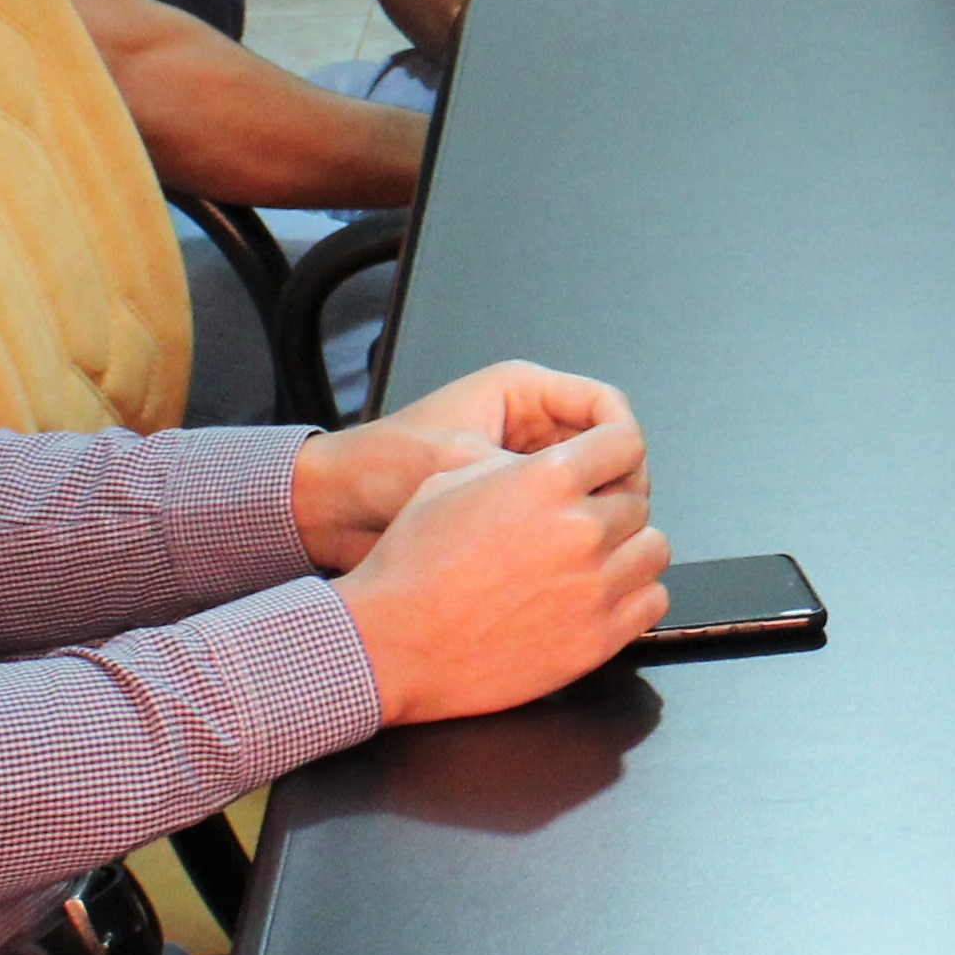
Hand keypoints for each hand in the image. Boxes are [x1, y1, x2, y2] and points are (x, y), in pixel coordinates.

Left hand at [290, 358, 638, 564]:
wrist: (332, 508)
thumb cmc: (378, 466)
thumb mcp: (459, 464)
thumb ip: (523, 475)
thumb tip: (582, 498)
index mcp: (521, 393)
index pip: (605, 408)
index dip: (622, 446)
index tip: (620, 484)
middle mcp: (529, 425)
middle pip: (605, 452)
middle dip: (611, 488)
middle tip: (606, 527)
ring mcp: (523, 465)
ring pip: (588, 490)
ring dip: (588, 517)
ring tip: (580, 548)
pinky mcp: (513, 502)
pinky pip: (560, 516)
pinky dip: (565, 536)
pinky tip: (559, 560)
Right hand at [335, 417, 669, 724]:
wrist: (391, 644)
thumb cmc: (410, 568)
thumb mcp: (449, 484)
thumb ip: (516, 469)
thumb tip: (551, 468)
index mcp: (546, 480)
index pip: (624, 444)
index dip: (616, 453)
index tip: (611, 466)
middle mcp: (580, 529)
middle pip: (636, 503)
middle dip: (610, 510)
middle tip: (580, 528)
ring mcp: (594, 587)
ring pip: (654, 550)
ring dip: (629, 552)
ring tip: (595, 563)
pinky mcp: (598, 638)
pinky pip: (652, 602)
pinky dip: (635, 596)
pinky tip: (604, 598)